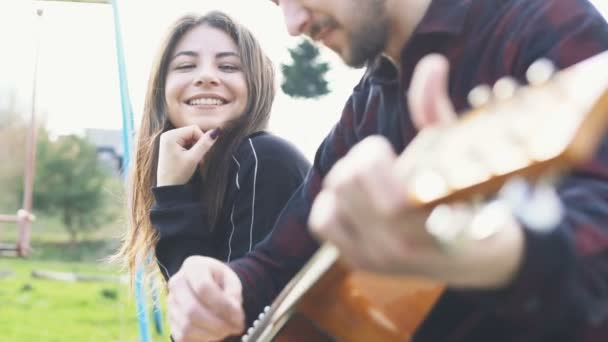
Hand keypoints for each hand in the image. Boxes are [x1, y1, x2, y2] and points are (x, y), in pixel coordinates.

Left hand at [157, 126, 219, 186]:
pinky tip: (190, 160)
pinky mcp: (170, 146)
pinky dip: (191, 150)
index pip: (194, 129)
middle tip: (200, 159)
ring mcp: (168, 140)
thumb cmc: (178, 174)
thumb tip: (217, 131)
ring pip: (190, 138)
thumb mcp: (193, 159)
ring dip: (196, 148)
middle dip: (199, 144)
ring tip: (195, 160)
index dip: (202, 139)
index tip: (203, 154)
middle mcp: (167, 135)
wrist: (168, 189)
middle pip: (192, 132)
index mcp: (170, 136)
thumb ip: (205, 144)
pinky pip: (185, 143)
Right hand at [168, 256, 244, 341]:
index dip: (222, 305)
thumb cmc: (220, 281)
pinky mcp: (170, 321)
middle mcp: (176, 283)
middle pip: (192, 310)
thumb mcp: (232, 281)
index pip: (203, 288)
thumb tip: (234, 318)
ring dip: (211, 333)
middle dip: (217, 324)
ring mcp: (170, 303)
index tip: (239, 316)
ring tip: (226, 330)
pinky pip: (184, 336)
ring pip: (187, 326)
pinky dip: (202, 339)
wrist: (209, 285)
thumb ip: (234, 296)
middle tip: (234, 328)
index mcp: (192, 266)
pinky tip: (215, 333)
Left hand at [308, 54, 523, 287]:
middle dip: (360, 159)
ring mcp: (375, 257)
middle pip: (345, 179)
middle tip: (380, 161)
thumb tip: (432, 62)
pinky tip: (352, 199)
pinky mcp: (359, 262)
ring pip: (331, 198)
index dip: (371, 154)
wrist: (476, 258)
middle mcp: (394, 242)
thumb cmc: (465, 196)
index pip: (367, 173)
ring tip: (368, 181)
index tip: (388, 151)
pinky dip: (331, 204)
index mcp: (421, 213)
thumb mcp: (455, 151)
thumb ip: (436, 107)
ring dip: (345, 181)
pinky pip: (322, 222)